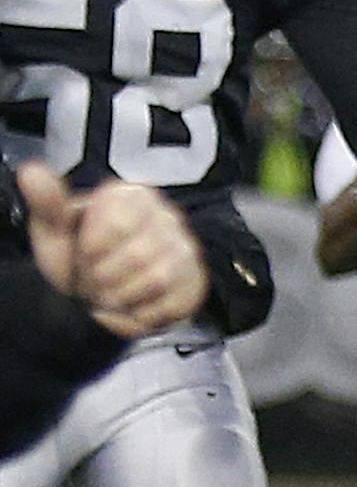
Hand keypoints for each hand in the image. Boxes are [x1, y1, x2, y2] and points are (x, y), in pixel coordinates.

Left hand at [18, 163, 209, 337]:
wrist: (99, 291)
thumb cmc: (77, 257)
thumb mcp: (54, 231)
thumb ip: (46, 203)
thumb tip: (31, 172)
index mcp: (132, 196)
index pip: (118, 223)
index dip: (93, 249)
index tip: (83, 256)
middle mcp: (167, 218)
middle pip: (138, 255)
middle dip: (105, 278)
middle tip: (93, 282)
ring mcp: (186, 251)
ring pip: (157, 280)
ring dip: (122, 297)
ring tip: (109, 295)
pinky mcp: (195, 283)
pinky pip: (172, 304)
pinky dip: (141, 314)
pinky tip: (129, 307)